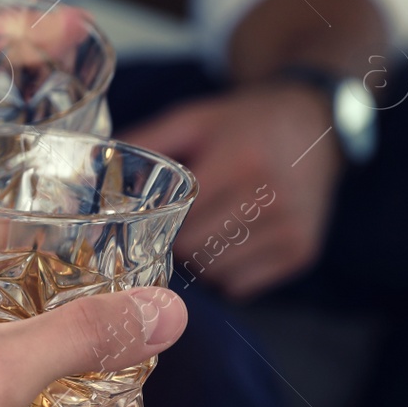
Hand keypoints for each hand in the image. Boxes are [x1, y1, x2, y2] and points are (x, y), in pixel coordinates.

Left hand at [121, 83, 341, 298]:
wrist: (315, 125)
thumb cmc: (244, 123)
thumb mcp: (194, 119)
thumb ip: (147, 142)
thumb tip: (92, 168)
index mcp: (240, 163)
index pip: (179, 221)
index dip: (156, 225)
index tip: (143, 223)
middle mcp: (271, 199)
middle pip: (195, 252)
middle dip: (175, 244)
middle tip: (172, 228)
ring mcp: (290, 229)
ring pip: (216, 275)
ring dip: (200, 262)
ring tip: (205, 231)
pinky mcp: (302, 252)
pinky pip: (242, 286)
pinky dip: (227, 273)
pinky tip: (230, 243)